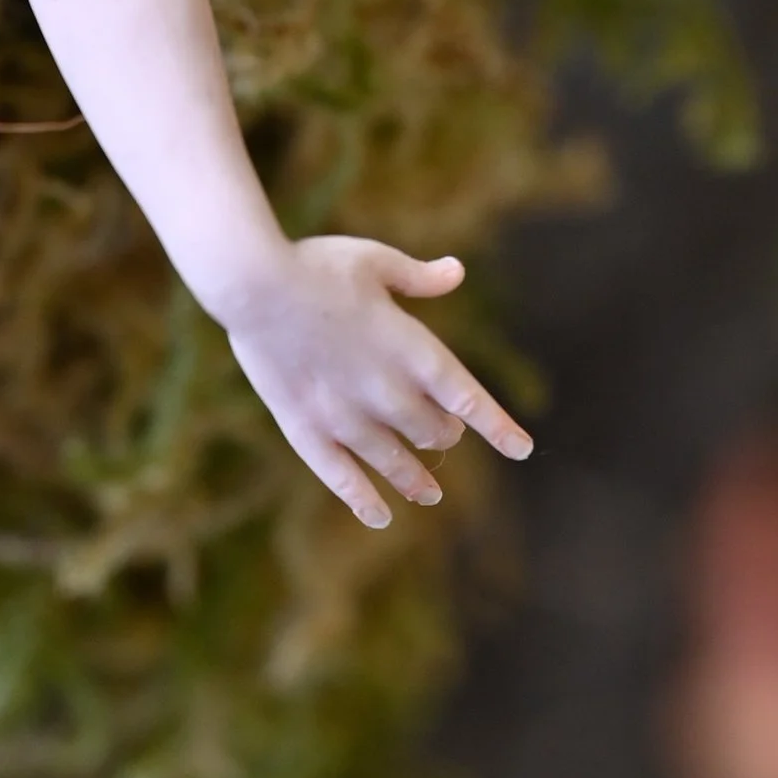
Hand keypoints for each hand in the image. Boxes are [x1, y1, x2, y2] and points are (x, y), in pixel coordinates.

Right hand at [216, 242, 531, 530]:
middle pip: (432, 431)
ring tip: (430, 494)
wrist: (254, 285)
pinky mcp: (306, 428)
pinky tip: (379, 516)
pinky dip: (363, 500)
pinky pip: (342, 477)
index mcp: (413, 350)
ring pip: (394, 462)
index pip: (470, 400)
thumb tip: (457, 272)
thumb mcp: (375, 261)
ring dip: (416, 479)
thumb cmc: (316, 265)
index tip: (523, 450)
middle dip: (444, 435)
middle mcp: (387, 391)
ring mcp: (346, 416)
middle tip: (443, 436)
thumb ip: (418, 277)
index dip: (499, 428)